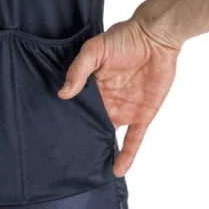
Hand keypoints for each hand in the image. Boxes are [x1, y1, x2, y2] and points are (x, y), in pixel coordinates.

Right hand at [58, 16, 180, 176]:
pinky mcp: (143, 115)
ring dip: (100, 151)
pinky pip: (134, 139)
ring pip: (109, 135)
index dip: (66, 119)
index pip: (76, 106)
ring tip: (86, 171)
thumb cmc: (124, 37)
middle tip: (65, 160)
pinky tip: (117, 171)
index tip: (52, 135)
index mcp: (92, 85)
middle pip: (91, 124)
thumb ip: (80, 69)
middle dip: (80, 139)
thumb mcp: (96, 49)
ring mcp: (124, 109)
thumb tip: (64, 92)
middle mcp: (106, 100)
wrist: (157, 37)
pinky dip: (127, 155)